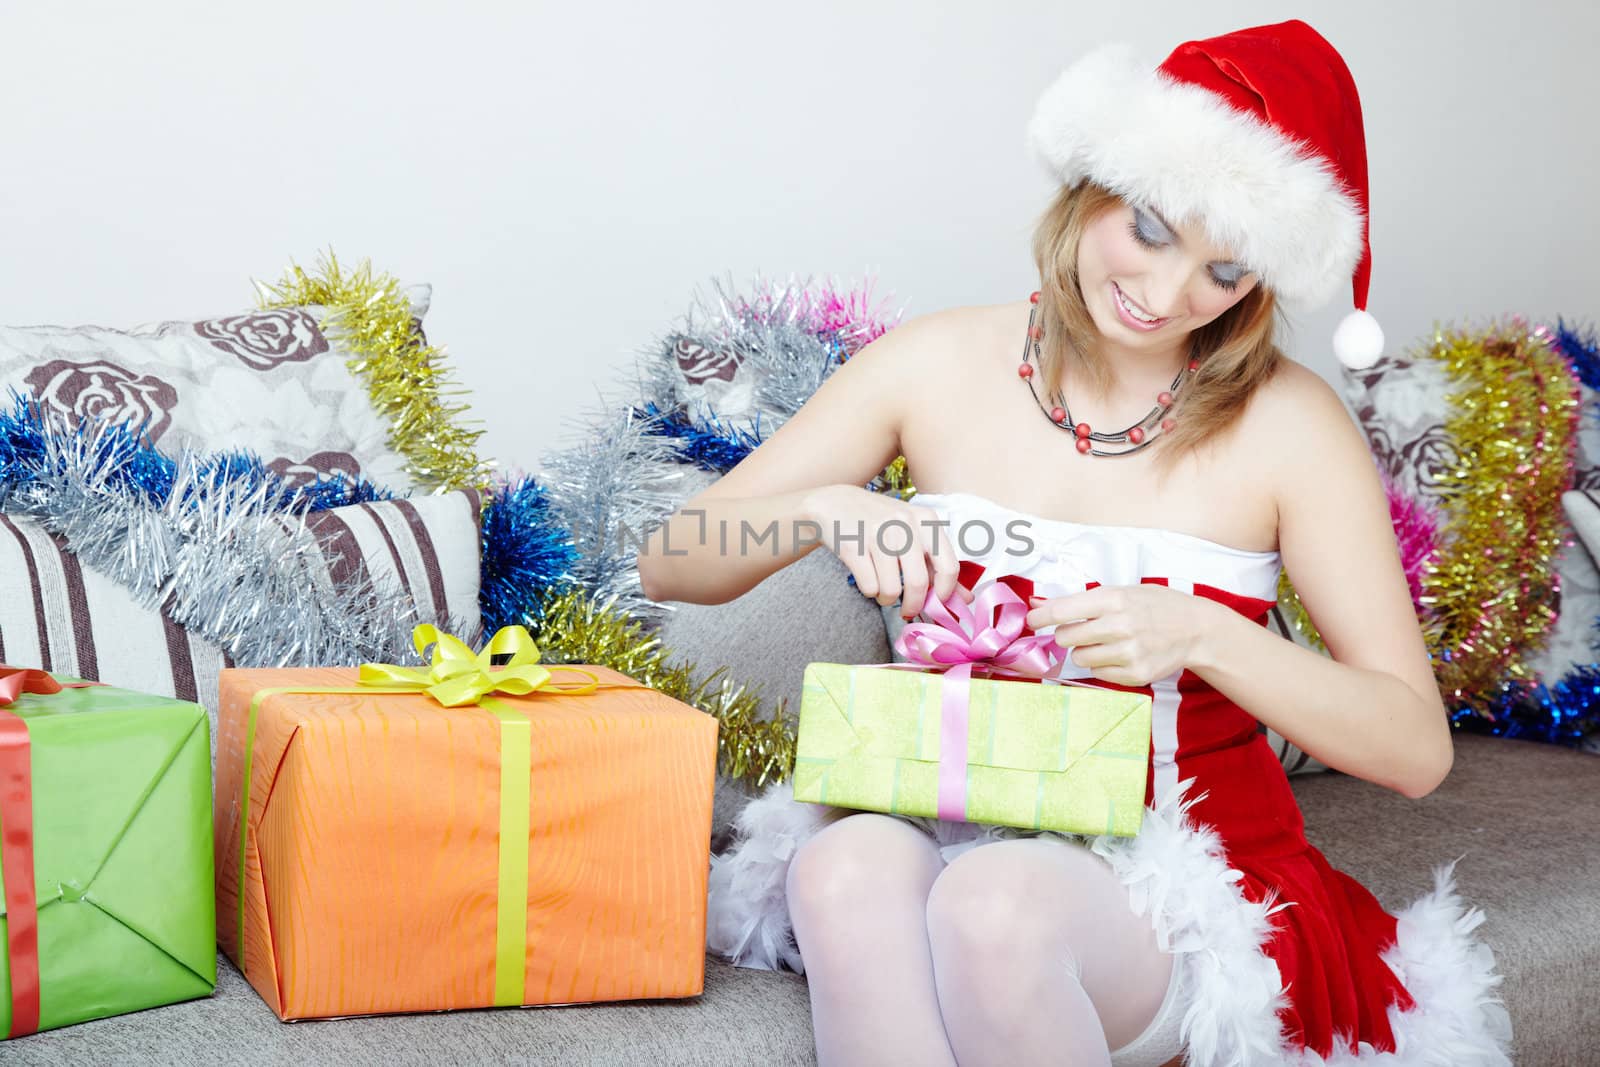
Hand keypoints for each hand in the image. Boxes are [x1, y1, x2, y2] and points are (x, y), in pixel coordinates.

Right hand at [804, 485, 961, 619]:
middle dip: (913, 605)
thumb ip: (939, 566)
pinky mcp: (853, 545)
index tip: (935, 603)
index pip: (949, 566)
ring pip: (890, 589)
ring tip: (883, 590)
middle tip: (908, 610)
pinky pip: (869, 586)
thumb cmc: (882, 524)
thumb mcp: (914, 535)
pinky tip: (867, 578)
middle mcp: (904, 524)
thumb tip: (966, 600)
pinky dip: (869, 591)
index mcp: (926, 520)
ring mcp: (877, 533)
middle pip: (918, 583)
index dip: (945, 593)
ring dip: (887, 598)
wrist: (835, 503)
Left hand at [1023, 584, 1207, 686]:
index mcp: (1115, 599)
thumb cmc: (1153, 606)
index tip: (1031, 620)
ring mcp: (1129, 653)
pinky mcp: (1136, 675)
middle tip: (1083, 629)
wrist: (1195, 629)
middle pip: (1066, 637)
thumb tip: (1035, 603)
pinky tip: (1120, 654)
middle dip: (1067, 634)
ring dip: (1084, 650)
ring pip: (1079, 657)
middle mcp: (1121, 626)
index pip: (1063, 611)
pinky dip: (1102, 665)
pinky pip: (1097, 673)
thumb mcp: (1120, 592)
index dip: (1040, 616)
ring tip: (1107, 641)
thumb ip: (1078, 600)